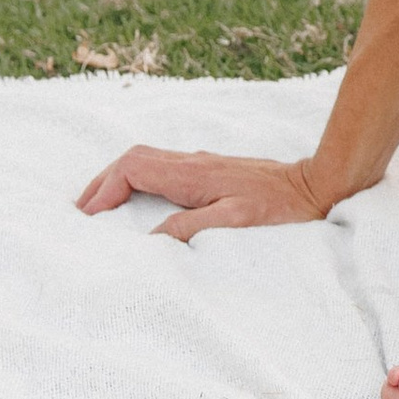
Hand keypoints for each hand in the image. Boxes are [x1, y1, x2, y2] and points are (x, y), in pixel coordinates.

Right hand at [76, 147, 331, 243]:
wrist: (316, 187)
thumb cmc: (281, 208)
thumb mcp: (236, 222)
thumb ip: (191, 228)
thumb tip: (150, 239)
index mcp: (191, 172)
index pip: (132, 167)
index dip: (104, 189)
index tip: (88, 216)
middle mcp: (192, 162)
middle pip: (133, 159)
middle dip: (102, 182)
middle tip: (82, 212)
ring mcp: (201, 164)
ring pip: (146, 162)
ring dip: (118, 181)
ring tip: (99, 207)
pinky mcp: (210, 172)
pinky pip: (162, 170)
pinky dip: (138, 183)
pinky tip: (136, 202)